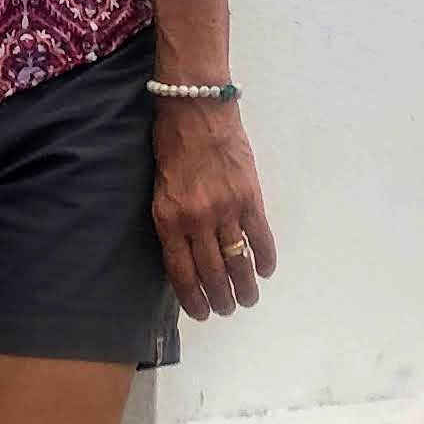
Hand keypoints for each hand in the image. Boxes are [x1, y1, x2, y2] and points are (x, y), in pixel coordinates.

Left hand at [153, 102, 274, 321]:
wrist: (196, 110)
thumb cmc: (171, 144)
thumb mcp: (159, 189)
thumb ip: (172, 221)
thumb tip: (185, 253)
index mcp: (169, 220)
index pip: (181, 272)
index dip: (193, 299)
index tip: (201, 313)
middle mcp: (197, 221)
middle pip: (212, 273)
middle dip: (220, 298)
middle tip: (226, 309)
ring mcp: (226, 210)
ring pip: (237, 261)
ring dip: (244, 286)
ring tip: (247, 299)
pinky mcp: (250, 198)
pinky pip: (260, 237)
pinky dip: (264, 258)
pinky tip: (264, 270)